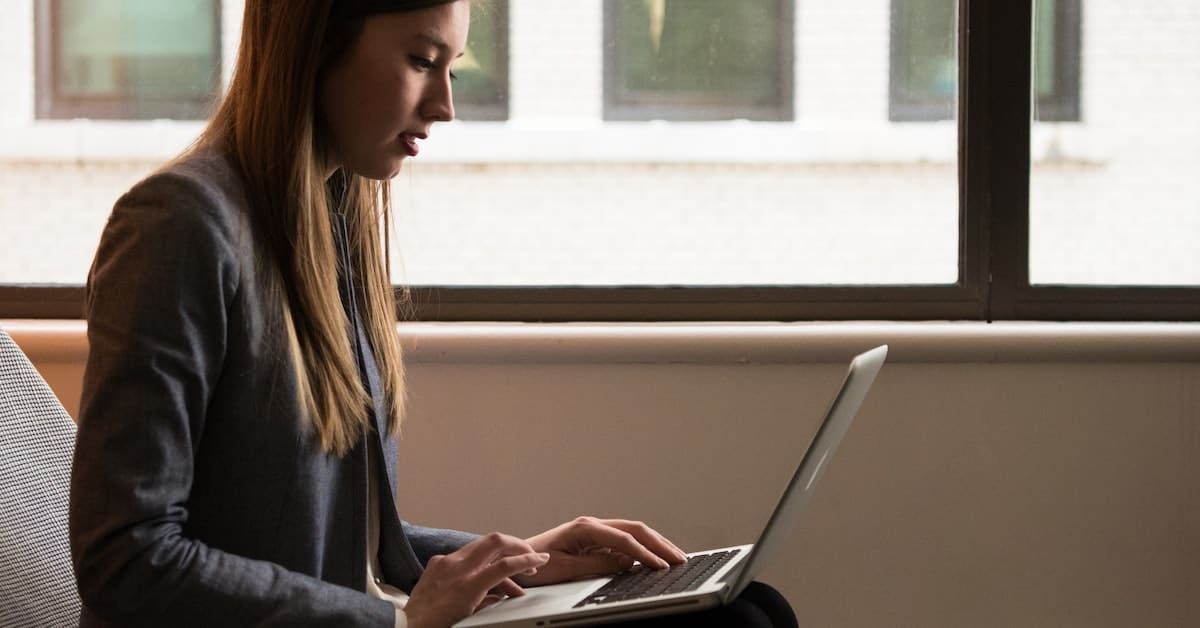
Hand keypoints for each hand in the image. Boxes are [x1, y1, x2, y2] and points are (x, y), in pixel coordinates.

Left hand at [404, 532, 549, 627]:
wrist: (406, 626)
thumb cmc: (437, 626)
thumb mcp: (471, 617)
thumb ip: (490, 600)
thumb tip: (506, 593)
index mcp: (467, 585)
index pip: (506, 564)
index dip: (528, 560)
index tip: (541, 559)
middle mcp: (457, 568)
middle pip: (495, 541)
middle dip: (517, 545)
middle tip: (529, 555)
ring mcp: (445, 562)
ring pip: (481, 544)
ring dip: (500, 554)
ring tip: (510, 574)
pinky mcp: (437, 562)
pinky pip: (465, 554)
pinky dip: (480, 560)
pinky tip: (483, 573)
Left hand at [516, 516, 687, 586]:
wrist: (516, 561)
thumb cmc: (534, 564)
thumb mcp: (566, 569)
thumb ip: (597, 565)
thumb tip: (625, 563)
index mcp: (585, 527)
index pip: (624, 539)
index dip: (645, 553)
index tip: (660, 566)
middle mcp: (592, 525)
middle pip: (635, 530)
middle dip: (659, 544)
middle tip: (679, 558)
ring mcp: (595, 532)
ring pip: (633, 533)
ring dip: (655, 544)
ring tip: (675, 557)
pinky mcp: (596, 541)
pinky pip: (625, 542)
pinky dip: (643, 550)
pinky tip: (655, 559)